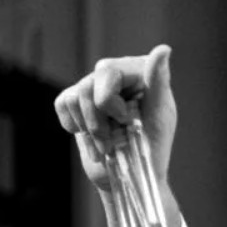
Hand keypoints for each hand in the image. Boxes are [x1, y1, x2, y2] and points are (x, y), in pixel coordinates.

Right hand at [54, 45, 176, 190]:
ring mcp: (95, 84)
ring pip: (76, 97)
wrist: (131, 176)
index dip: (111, 101)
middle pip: (91, 85)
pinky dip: (76, 127)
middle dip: (101, 121)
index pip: (111, 71)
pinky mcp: (76, 99)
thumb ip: (158, 83)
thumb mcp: (159, 117)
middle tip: (117, 139)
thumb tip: (163, 49)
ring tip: (108, 145)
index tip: (125, 117)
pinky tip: (93, 138)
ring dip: (92, 129)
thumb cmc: (152, 148)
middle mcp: (117, 72)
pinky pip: (63, 103)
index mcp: (141, 72)